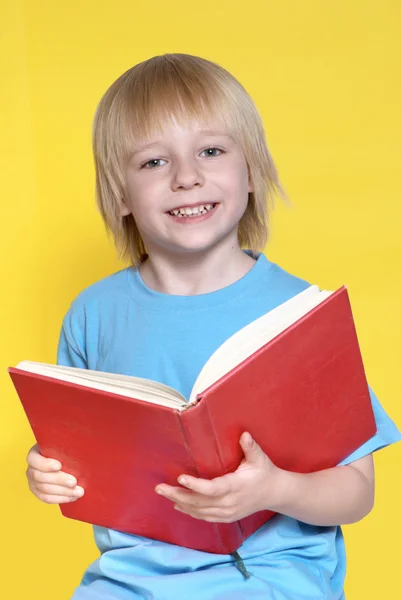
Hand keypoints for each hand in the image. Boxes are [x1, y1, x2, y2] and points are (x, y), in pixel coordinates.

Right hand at [26, 443, 84, 503]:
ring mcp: (33, 482)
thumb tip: (80, 444)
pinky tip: (73, 497)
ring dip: (63, 491)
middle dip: (59, 480)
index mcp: (35, 453)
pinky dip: (61, 498)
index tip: (59, 465)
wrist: (66, 461)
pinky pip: (47, 498)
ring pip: (45, 490)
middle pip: (40, 477)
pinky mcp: (39, 492)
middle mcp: (31, 468)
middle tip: (74, 482)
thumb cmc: (67, 450)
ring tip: (78, 491)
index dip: (45, 464)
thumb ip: (68, 445)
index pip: (34, 459)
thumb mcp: (65, 444)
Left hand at [155, 432, 283, 522]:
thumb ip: (250, 447)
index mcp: (236, 486)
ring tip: (164, 494)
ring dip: (181, 503)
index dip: (195, 485)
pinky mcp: (227, 517)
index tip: (180, 478)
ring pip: (199, 511)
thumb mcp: (260, 458)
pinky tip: (179, 505)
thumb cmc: (265, 472)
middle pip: (199, 502)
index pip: (212, 489)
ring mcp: (228, 513)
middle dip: (178, 495)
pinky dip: (190, 512)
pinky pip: (205, 517)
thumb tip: (244, 435)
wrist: (275, 493)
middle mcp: (230, 503)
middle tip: (159, 488)